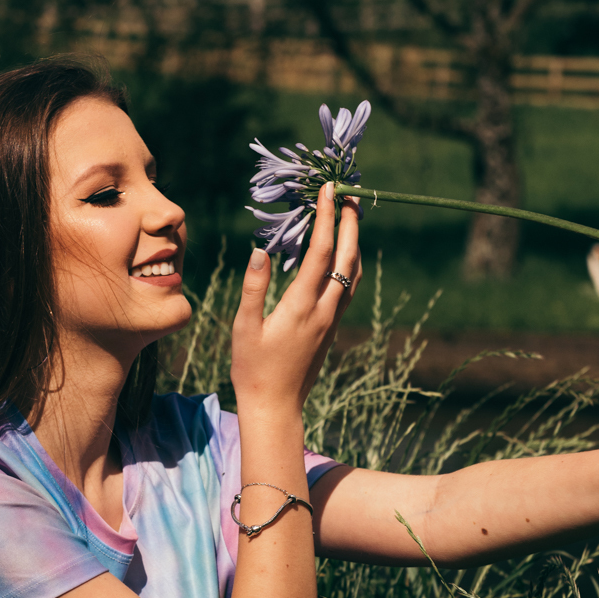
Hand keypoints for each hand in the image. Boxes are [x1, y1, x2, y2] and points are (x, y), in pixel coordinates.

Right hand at [230, 185, 360, 416]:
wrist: (276, 406)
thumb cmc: (253, 368)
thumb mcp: (244, 327)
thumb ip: (254, 288)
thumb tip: (260, 251)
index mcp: (302, 306)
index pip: (320, 251)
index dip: (326, 218)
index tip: (328, 190)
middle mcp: (324, 310)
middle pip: (346, 257)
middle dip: (350, 223)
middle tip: (349, 194)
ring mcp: (332, 320)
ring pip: (352, 273)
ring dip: (353, 242)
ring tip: (349, 217)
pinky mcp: (331, 328)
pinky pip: (348, 287)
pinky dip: (349, 263)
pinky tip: (343, 255)